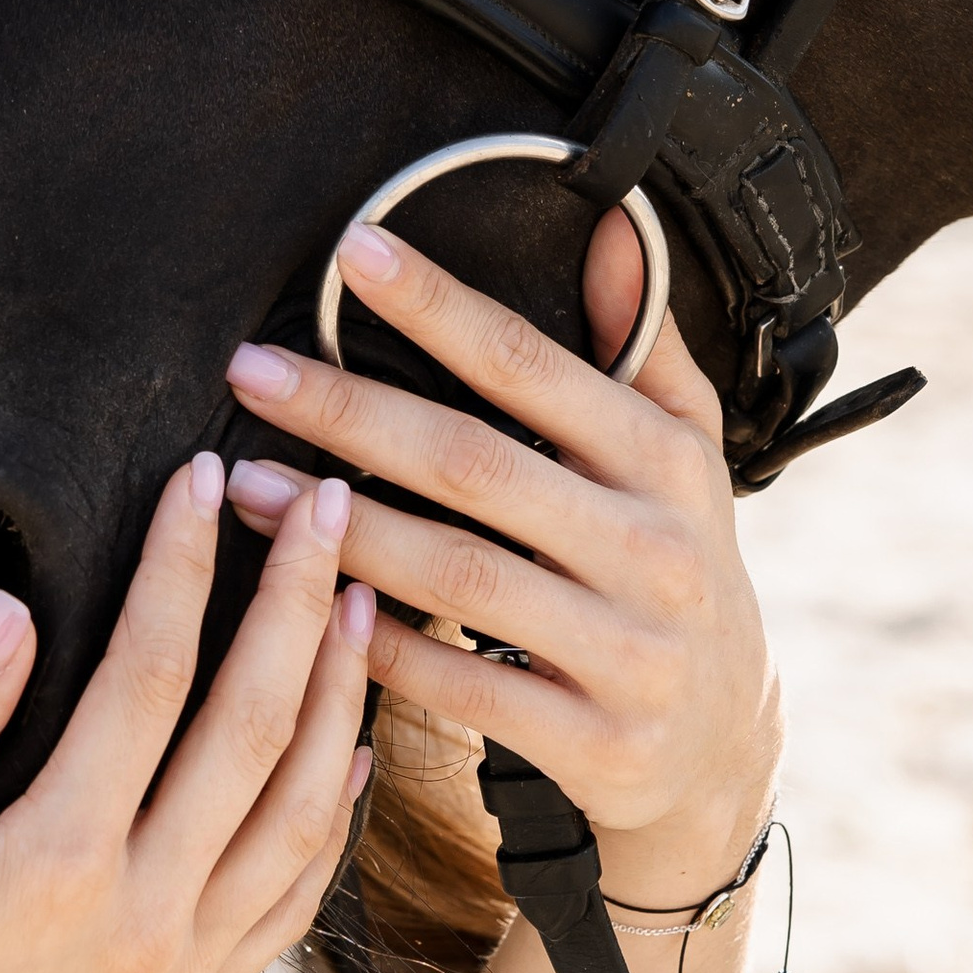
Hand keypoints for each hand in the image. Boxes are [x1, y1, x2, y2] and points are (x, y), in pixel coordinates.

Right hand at [0, 453, 374, 972]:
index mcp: (57, 863)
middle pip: (255, 725)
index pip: (147, 676)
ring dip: (341, 691)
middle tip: (326, 502)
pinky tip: (356, 746)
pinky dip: (342, 811)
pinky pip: (302, 893)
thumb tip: (11, 611)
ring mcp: (189, 964)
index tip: (200, 476)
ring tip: (362, 592)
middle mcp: (148, 914)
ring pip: (305, 806)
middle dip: (297, 599)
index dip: (181, 565)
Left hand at [221, 209, 780, 908]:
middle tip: (252, 373)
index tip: (351, 255)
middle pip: (476, 466)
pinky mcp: (596, 743)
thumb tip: (606, 226)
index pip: (535, 366)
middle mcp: (657, 551)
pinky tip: (310, 605)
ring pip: (457, 577)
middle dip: (351, 413)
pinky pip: (463, 688)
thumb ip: (642, 344)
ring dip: (340, 528)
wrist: (723, 746)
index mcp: (668, 463)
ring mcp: (630, 652)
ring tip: (249, 487)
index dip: (440, 308)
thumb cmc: (673, 569)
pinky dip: (382, 645)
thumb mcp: (683, 455)